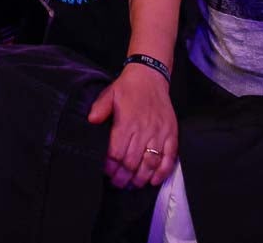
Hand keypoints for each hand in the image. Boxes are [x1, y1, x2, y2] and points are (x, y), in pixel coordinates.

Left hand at [86, 64, 177, 188]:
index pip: (117, 153)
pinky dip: (162, 172)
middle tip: (118, 184)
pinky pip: (169, 157)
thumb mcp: (109, 94)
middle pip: (132, 162)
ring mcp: (159, 133)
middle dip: (123, 177)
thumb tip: (91, 121)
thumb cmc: (127, 88)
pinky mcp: (171, 134)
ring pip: (150, 163)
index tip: (107, 173)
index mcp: (127, 122)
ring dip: (141, 178)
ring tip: (133, 185)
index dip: (111, 167)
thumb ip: (99, 109)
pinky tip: (154, 180)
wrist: (150, 76)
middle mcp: (144, 129)